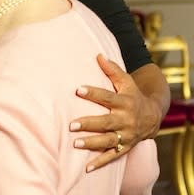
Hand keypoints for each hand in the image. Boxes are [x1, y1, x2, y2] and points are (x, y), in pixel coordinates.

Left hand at [69, 54, 162, 171]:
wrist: (151, 116)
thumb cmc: (132, 94)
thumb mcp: (126, 81)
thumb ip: (112, 69)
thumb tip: (98, 55)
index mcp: (124, 102)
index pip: (107, 97)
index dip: (92, 93)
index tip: (77, 89)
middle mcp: (125, 120)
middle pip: (106, 122)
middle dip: (89, 124)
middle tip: (71, 124)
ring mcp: (125, 136)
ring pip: (108, 141)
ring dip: (91, 143)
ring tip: (75, 143)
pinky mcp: (124, 148)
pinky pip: (112, 157)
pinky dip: (100, 163)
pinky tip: (86, 168)